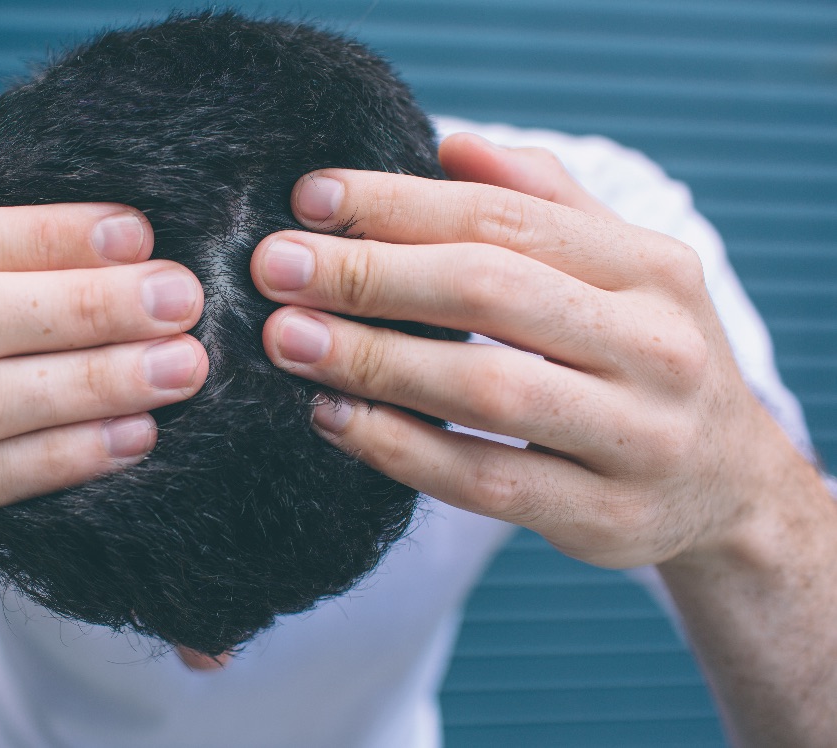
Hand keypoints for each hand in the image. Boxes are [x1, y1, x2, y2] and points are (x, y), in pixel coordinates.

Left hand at [250, 133, 804, 568]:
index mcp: (651, 269)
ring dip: (373, 360)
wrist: (731, 485)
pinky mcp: (603, 517)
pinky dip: (400, 448)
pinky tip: (333, 418)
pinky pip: (484, 480)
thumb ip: (545, 202)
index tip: (309, 200)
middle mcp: (656, 347)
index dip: (399, 204)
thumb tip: (453, 143)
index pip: (504, 219)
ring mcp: (637, 439)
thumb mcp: (624, 269)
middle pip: (490, 291)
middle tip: (275, 268)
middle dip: (369, 274)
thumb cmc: (645, 357)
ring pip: (485, 388)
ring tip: (288, 339)